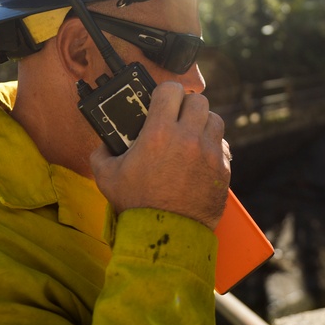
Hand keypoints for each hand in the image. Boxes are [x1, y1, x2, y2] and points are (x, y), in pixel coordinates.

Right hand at [89, 81, 230, 229]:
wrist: (166, 234)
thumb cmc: (136, 205)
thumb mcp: (107, 177)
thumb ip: (102, 153)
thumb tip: (104, 144)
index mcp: (159, 132)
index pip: (171, 90)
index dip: (165, 92)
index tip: (161, 100)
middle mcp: (188, 138)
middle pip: (199, 101)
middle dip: (187, 105)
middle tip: (177, 117)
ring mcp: (209, 153)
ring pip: (215, 120)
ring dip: (203, 123)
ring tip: (191, 135)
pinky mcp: (222, 169)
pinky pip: (222, 146)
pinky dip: (212, 147)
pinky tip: (200, 157)